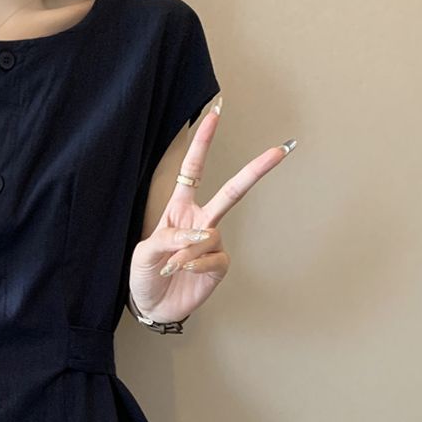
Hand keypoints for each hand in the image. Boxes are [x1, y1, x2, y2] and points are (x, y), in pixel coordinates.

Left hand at [129, 105, 296, 323]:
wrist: (152, 306)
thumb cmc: (145, 275)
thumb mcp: (144, 253)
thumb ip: (168, 238)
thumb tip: (200, 233)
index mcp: (179, 210)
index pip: (192, 172)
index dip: (202, 144)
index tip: (213, 115)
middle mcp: (200, 222)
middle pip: (232, 192)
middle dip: (254, 171)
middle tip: (278, 151)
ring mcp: (211, 244)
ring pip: (211, 235)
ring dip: (189, 251)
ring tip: (171, 265)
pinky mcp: (218, 265)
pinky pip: (215, 258)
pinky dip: (197, 264)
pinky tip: (185, 272)